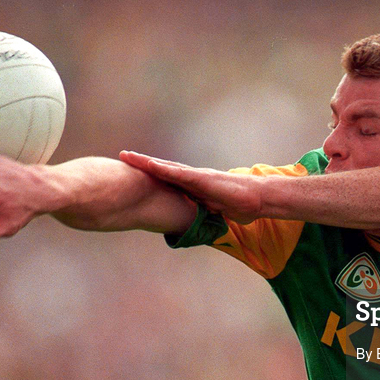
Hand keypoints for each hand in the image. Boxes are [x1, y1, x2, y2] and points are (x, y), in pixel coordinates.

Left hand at [119, 151, 261, 223]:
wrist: (257, 200)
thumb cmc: (240, 206)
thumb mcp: (215, 211)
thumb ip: (203, 212)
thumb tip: (196, 223)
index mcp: (194, 186)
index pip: (168, 178)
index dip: (150, 174)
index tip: (133, 172)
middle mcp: (192, 177)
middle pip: (162, 168)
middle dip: (142, 163)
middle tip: (123, 156)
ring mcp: (196, 176)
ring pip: (166, 167)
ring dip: (146, 162)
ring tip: (128, 156)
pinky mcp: (202, 178)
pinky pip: (179, 173)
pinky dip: (164, 169)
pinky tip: (150, 164)